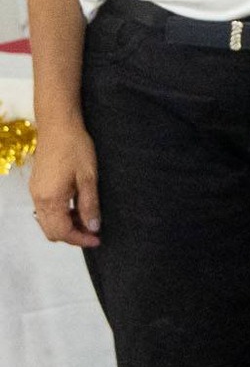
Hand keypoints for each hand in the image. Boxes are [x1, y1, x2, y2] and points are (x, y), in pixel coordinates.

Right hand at [27, 122, 100, 246]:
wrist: (58, 126)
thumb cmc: (76, 149)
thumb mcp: (89, 178)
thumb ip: (90, 205)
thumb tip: (93, 228)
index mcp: (50, 199)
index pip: (62, 232)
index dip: (80, 239)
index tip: (97, 240)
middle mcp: (38, 199)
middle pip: (51, 231)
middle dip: (72, 235)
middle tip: (94, 231)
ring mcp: (35, 193)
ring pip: (47, 222)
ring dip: (66, 225)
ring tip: (88, 218)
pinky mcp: (36, 186)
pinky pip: (45, 211)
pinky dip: (61, 215)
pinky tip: (77, 206)